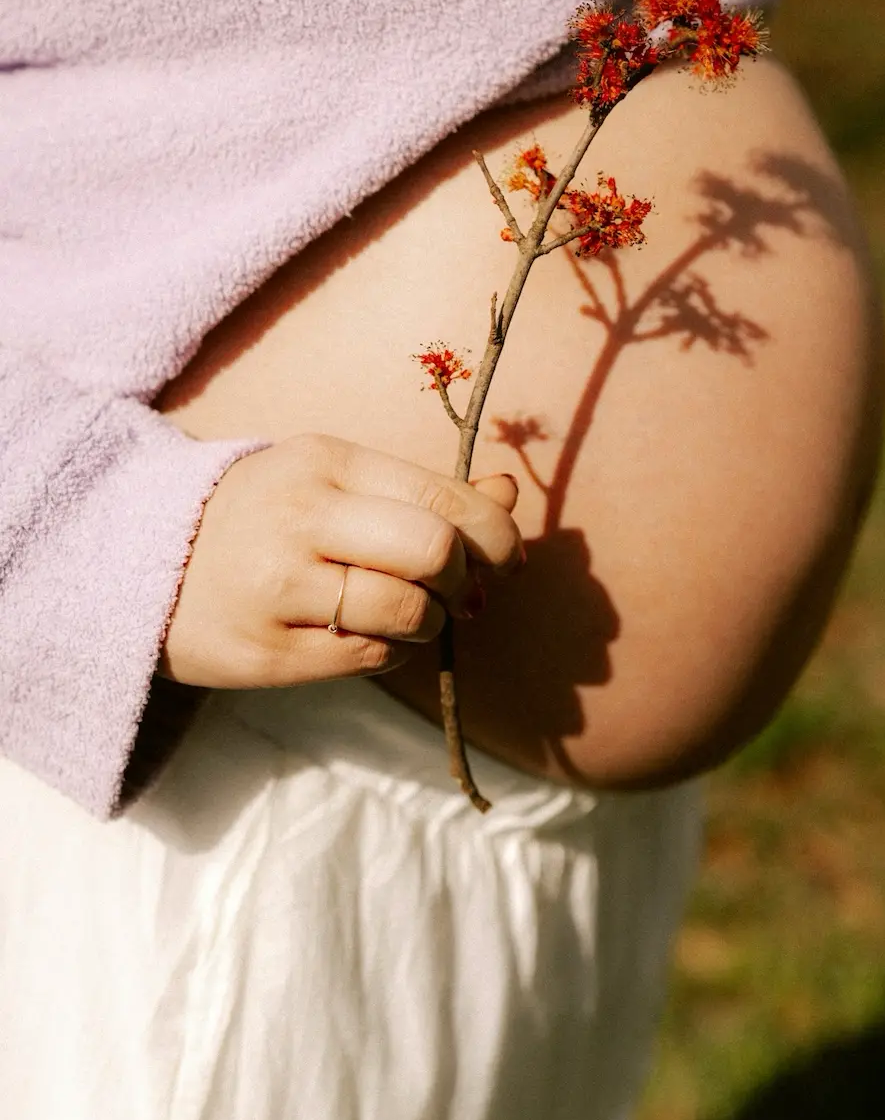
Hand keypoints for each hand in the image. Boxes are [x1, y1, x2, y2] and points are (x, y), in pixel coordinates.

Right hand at [161, 433, 521, 689]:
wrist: (141, 562)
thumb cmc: (262, 515)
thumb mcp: (334, 481)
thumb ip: (422, 490)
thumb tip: (508, 493)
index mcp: (324, 462)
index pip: (442, 497)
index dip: (496, 532)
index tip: (508, 554)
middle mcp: (301, 519)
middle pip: (434, 552)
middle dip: (466, 579)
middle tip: (461, 591)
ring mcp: (279, 589)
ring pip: (409, 613)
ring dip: (432, 622)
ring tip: (412, 614)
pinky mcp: (266, 653)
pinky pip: (371, 658)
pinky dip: (393, 651)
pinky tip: (369, 635)